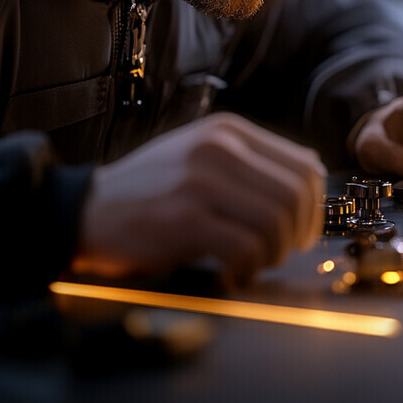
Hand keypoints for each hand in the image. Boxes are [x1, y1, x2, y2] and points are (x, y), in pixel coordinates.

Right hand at [72, 112, 325, 286]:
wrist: (87, 208)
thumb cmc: (152, 188)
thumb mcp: (203, 154)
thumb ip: (251, 162)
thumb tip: (309, 184)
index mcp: (229, 130)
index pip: (304, 163)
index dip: (315, 203)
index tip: (305, 227)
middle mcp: (220, 148)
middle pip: (297, 193)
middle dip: (301, 231)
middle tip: (285, 250)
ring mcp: (202, 181)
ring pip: (277, 220)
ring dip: (275, 252)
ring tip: (255, 261)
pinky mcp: (185, 219)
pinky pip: (246, 247)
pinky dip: (248, 268)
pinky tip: (232, 272)